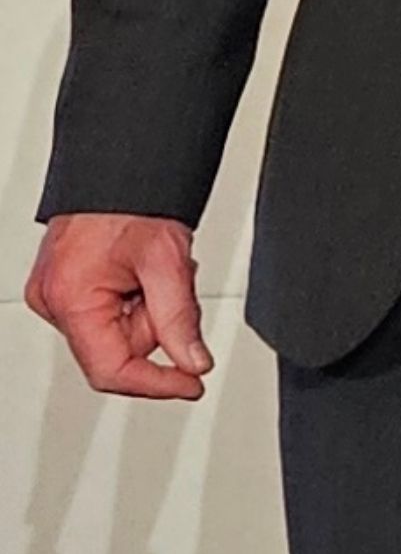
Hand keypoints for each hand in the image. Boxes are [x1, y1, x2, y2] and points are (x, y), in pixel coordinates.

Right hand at [25, 215, 206, 403]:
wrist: (118, 167)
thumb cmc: (132, 201)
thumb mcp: (168, 261)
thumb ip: (180, 317)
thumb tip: (193, 362)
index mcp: (71, 301)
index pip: (112, 370)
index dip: (157, 383)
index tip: (191, 386)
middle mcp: (54, 303)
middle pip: (118, 349)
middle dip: (156, 324)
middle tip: (174, 283)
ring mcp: (56, 295)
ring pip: (117, 331)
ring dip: (149, 307)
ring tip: (157, 267)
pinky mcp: (65, 287)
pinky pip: (109, 311)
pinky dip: (136, 297)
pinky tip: (144, 269)